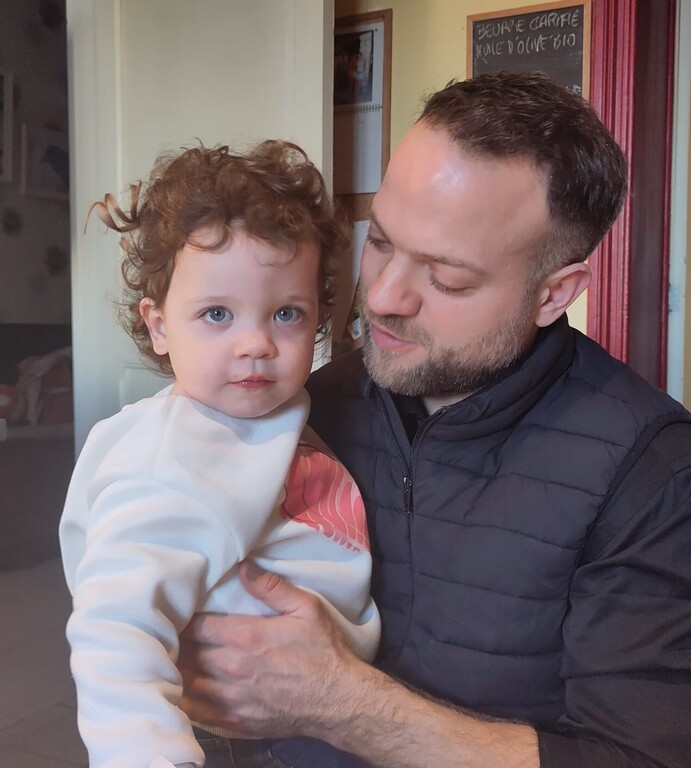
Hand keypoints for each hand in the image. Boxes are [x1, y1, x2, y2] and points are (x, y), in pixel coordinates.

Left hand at [178, 560, 360, 737]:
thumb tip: (243, 565)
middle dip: (174, 641)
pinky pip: (195, 711)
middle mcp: (232, 668)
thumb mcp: (306, 608)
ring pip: (185, 682)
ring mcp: (231, 698)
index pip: (196, 626)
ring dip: (174, 668)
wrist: (338, 701)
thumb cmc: (323, 651)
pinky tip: (177, 688)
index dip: (183, 617)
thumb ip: (272, 587)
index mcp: (247, 637)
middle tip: (165, 631)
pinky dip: (181, 699)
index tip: (176, 610)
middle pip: (185, 653)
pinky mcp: (234, 721)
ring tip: (167, 656)